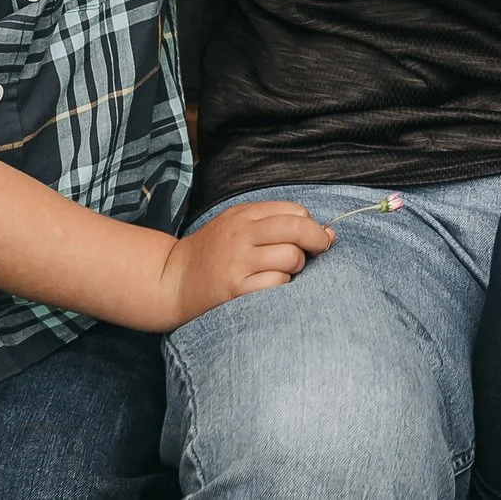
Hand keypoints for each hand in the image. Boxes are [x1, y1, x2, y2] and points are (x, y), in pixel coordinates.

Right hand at [157, 200, 334, 328]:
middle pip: (298, 228)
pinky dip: (281, 285)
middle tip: (319, 250)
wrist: (172, 280)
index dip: (310, 224)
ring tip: (283, 271)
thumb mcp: (236, 226)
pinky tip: (269, 286)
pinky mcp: (236, 290)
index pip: (294, 211)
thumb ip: (276, 224)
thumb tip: (329, 233)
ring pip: (292, 258)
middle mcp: (241, 234)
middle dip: (317, 240)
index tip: (311, 236)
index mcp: (243, 214)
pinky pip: (277, 283)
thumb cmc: (212, 254)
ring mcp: (238, 262)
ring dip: (297, 267)